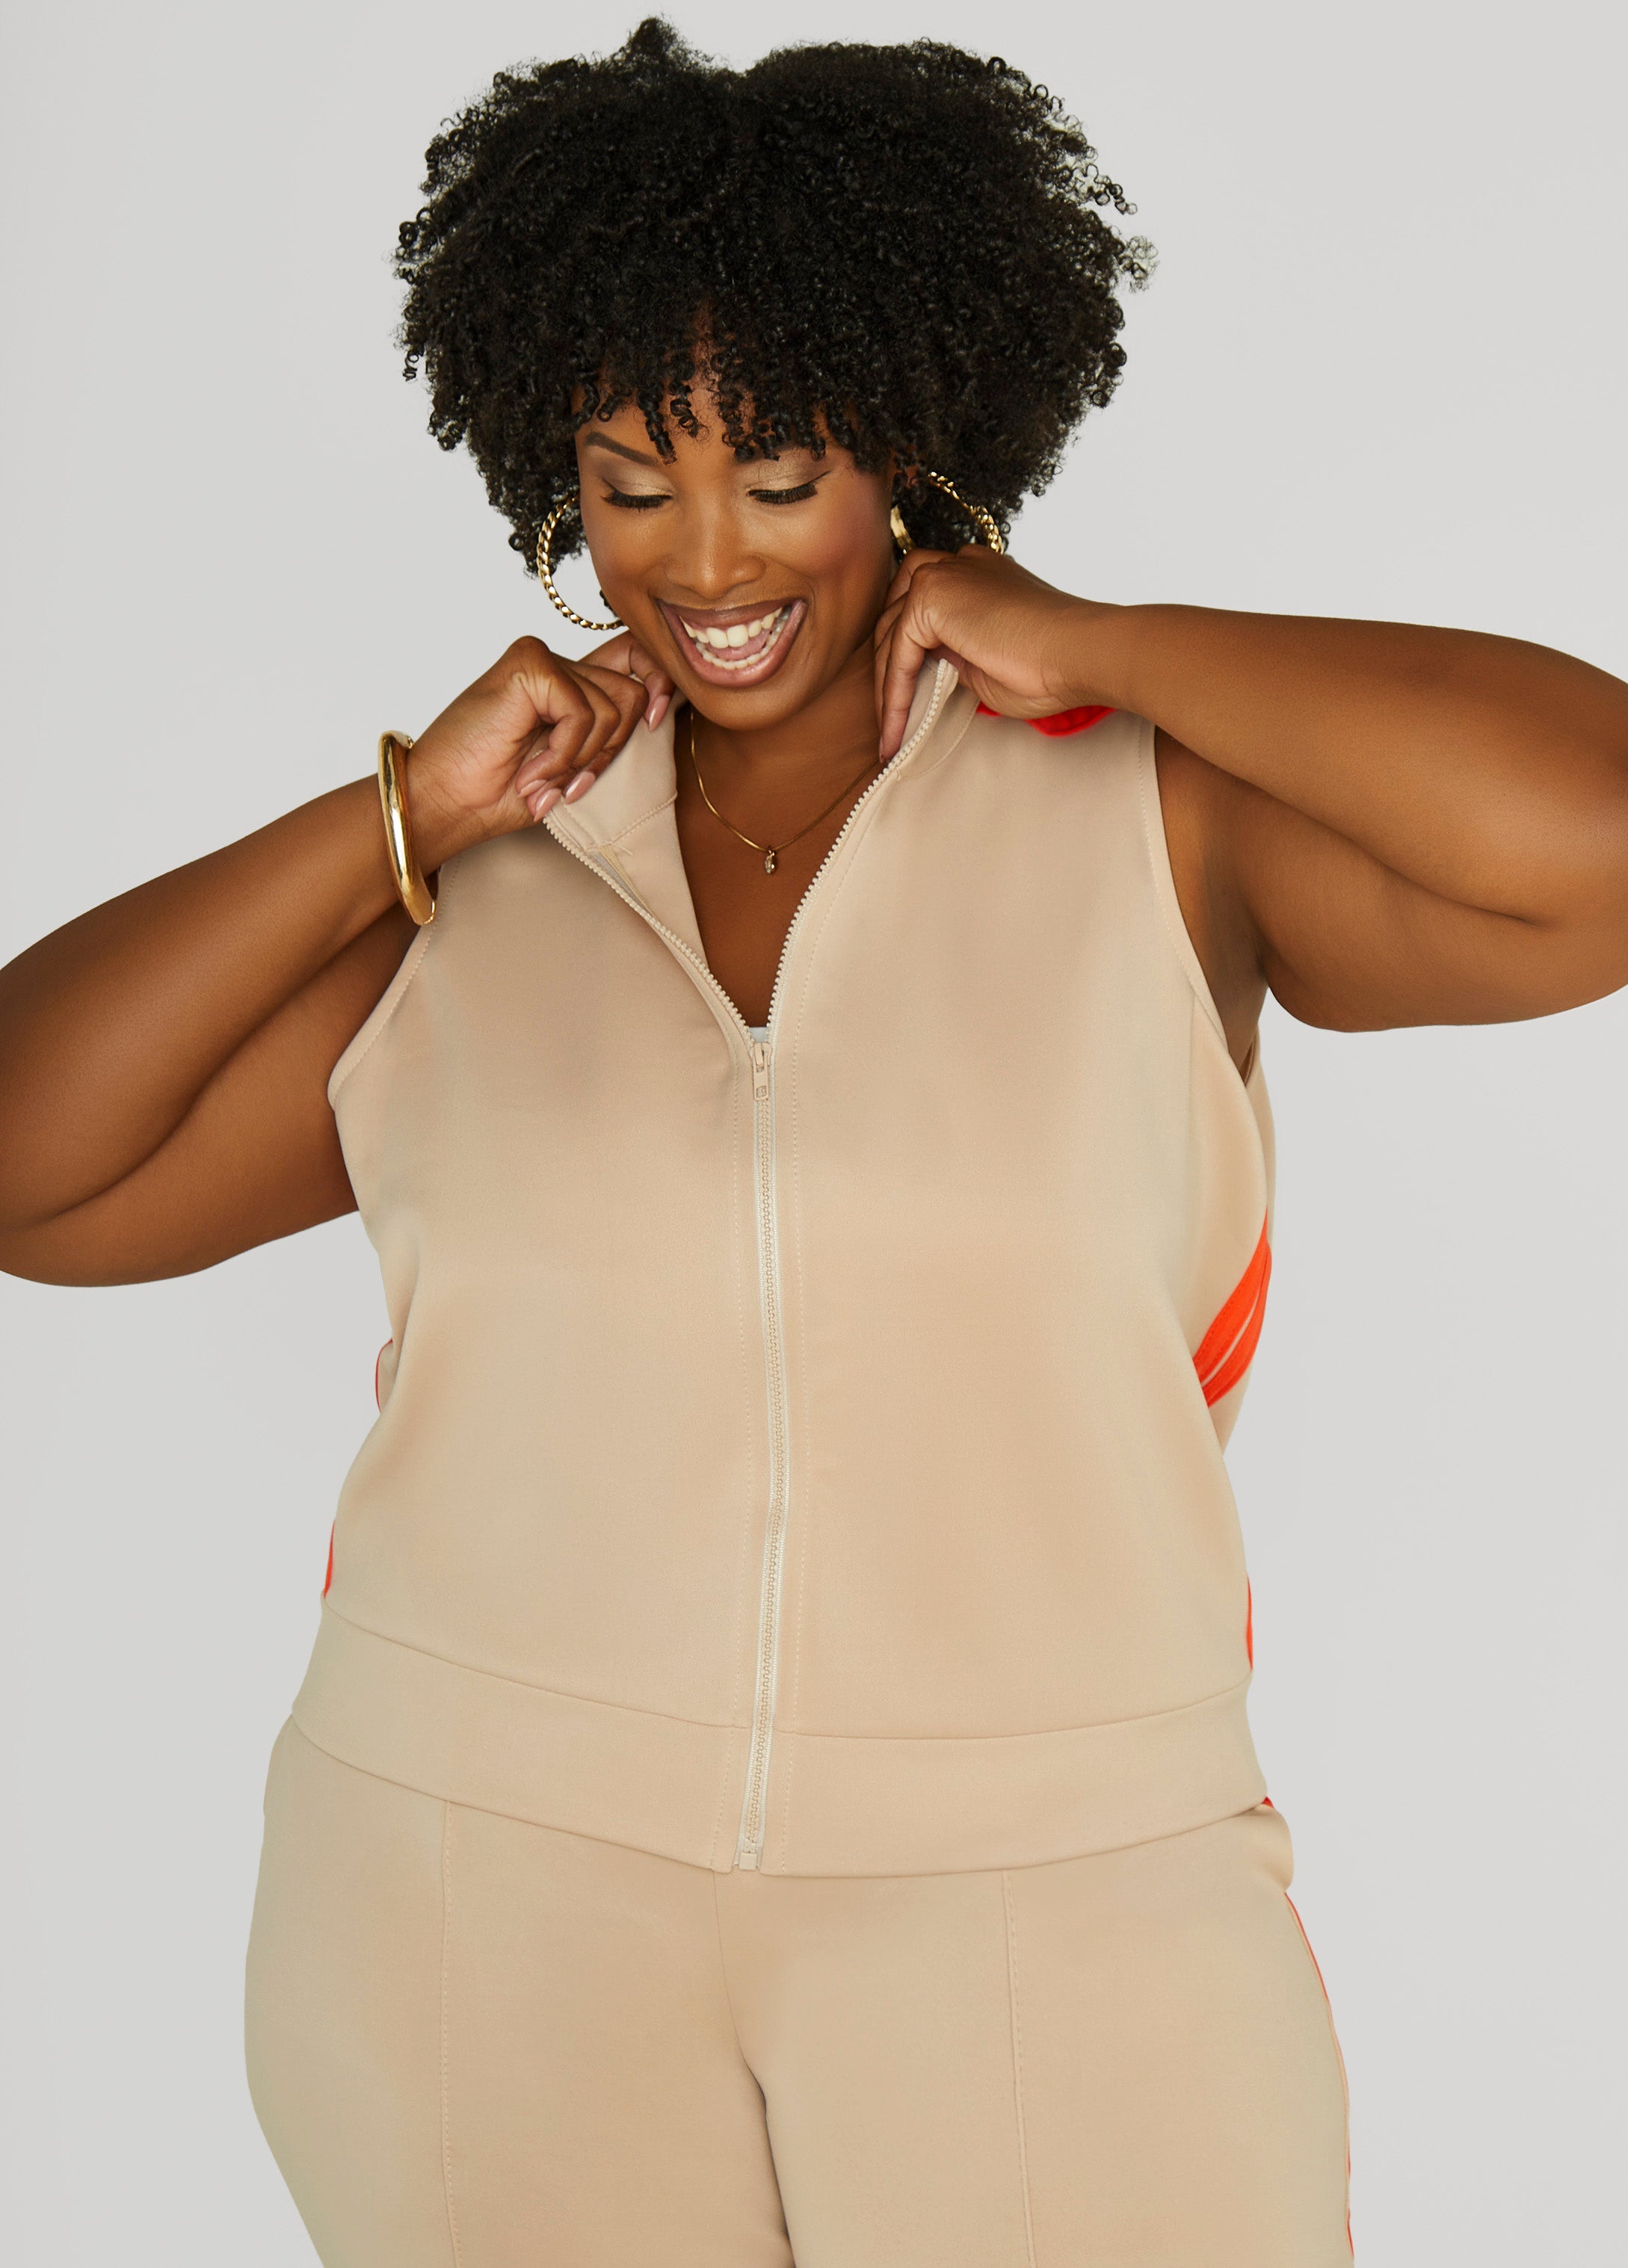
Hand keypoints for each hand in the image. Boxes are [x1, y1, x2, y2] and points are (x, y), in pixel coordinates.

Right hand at [402, 631, 676, 866]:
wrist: (445, 803)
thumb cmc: (498, 793)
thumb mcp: (572, 767)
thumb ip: (608, 735)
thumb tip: (663, 709)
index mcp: (569, 684)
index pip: (637, 656)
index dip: (660, 683)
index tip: (655, 723)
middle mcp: (558, 665)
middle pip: (634, 691)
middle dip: (611, 750)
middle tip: (569, 783)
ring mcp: (542, 659)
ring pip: (615, 706)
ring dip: (581, 760)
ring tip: (540, 778)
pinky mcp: (529, 664)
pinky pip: (584, 712)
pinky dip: (563, 755)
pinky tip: (529, 770)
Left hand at [873, 547, 1118, 759]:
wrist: (1081, 653)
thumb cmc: (1049, 667)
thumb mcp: (986, 664)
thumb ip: (953, 656)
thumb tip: (926, 670)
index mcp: (975, 574)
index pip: (922, 610)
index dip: (907, 657)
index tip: (904, 704)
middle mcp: (956, 565)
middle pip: (897, 618)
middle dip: (889, 673)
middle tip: (889, 724)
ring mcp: (942, 575)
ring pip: (891, 635)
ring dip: (886, 689)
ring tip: (888, 738)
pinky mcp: (931, 596)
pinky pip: (897, 652)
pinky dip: (893, 694)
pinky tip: (894, 731)